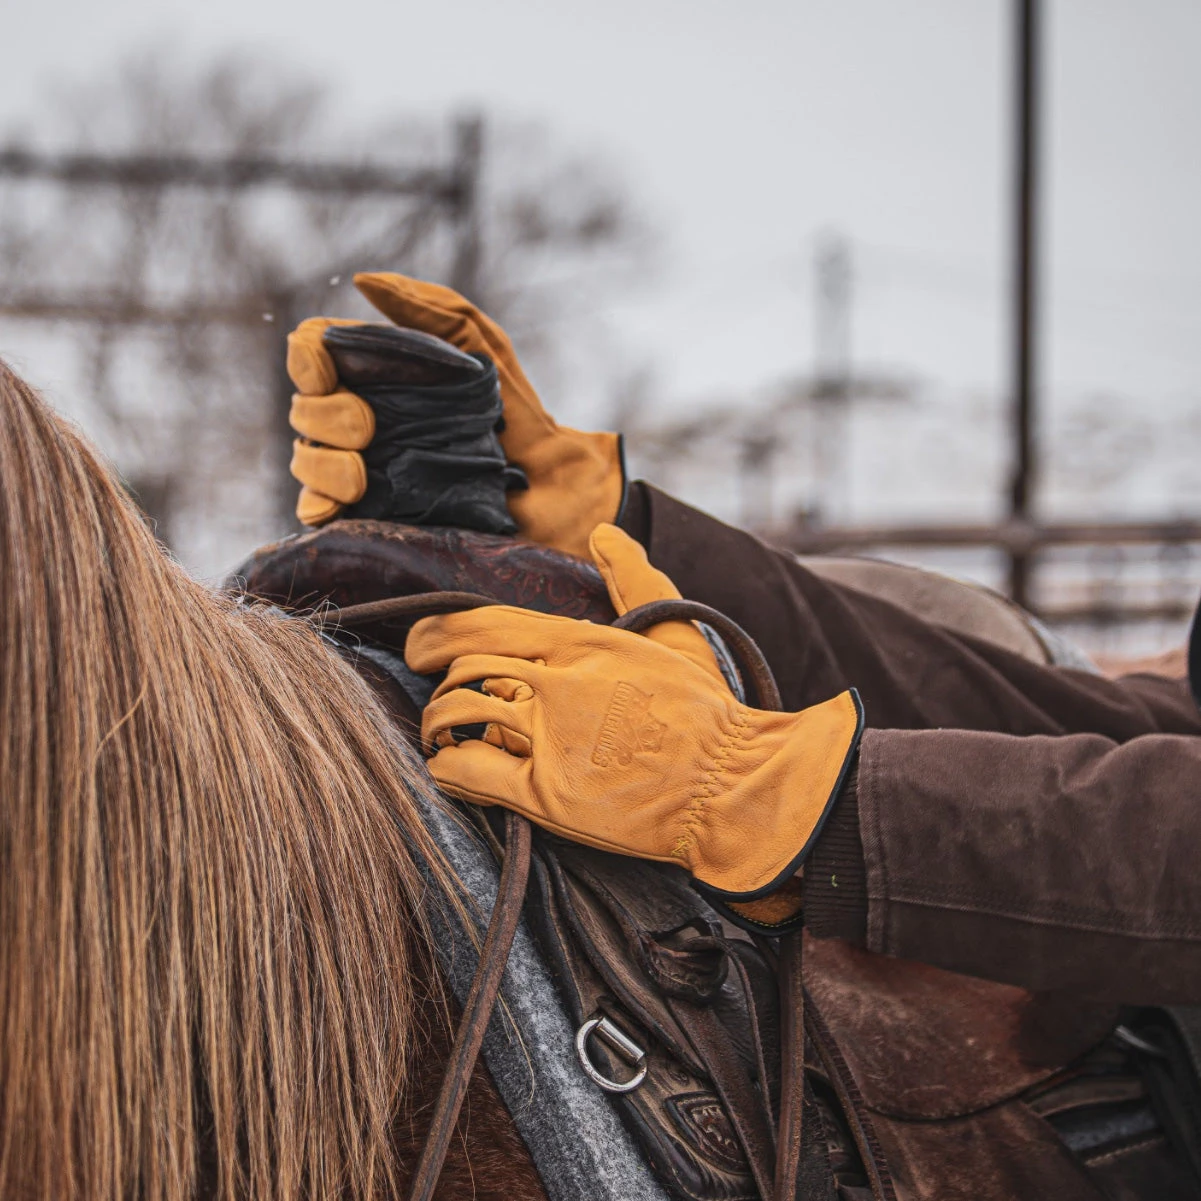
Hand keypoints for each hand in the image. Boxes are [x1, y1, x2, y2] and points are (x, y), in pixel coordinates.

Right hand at [287, 274, 622, 556]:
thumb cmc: (524, 421)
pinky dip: (319, 504)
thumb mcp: (487, 352)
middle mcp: (362, 425)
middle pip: (304, 410)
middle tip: (370, 429)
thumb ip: (434, 311)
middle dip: (326, 416)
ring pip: (304, 460)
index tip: (329, 371)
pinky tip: (347, 502)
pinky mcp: (369, 524)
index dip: (308, 359)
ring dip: (324, 463)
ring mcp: (362, 475)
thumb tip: (362, 281)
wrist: (552, 495)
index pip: (312, 355)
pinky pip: (313, 512)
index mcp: (380, 379)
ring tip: (363, 475)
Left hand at [405, 524, 862, 899]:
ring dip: (437, 722)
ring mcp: (548, 737)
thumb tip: (608, 532)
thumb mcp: (675, 633)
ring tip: (439, 732)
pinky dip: (446, 768)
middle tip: (419, 676)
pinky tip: (450, 768)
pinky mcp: (546, 795)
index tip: (420, 643)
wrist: (730, 786)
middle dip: (428, 666)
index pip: (485, 623)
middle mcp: (557, 682)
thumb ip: (635, 578)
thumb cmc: (707, 712)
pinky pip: (467, 771)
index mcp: (582, 642)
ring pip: (458, 713)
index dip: (439, 630)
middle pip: (462, 663)